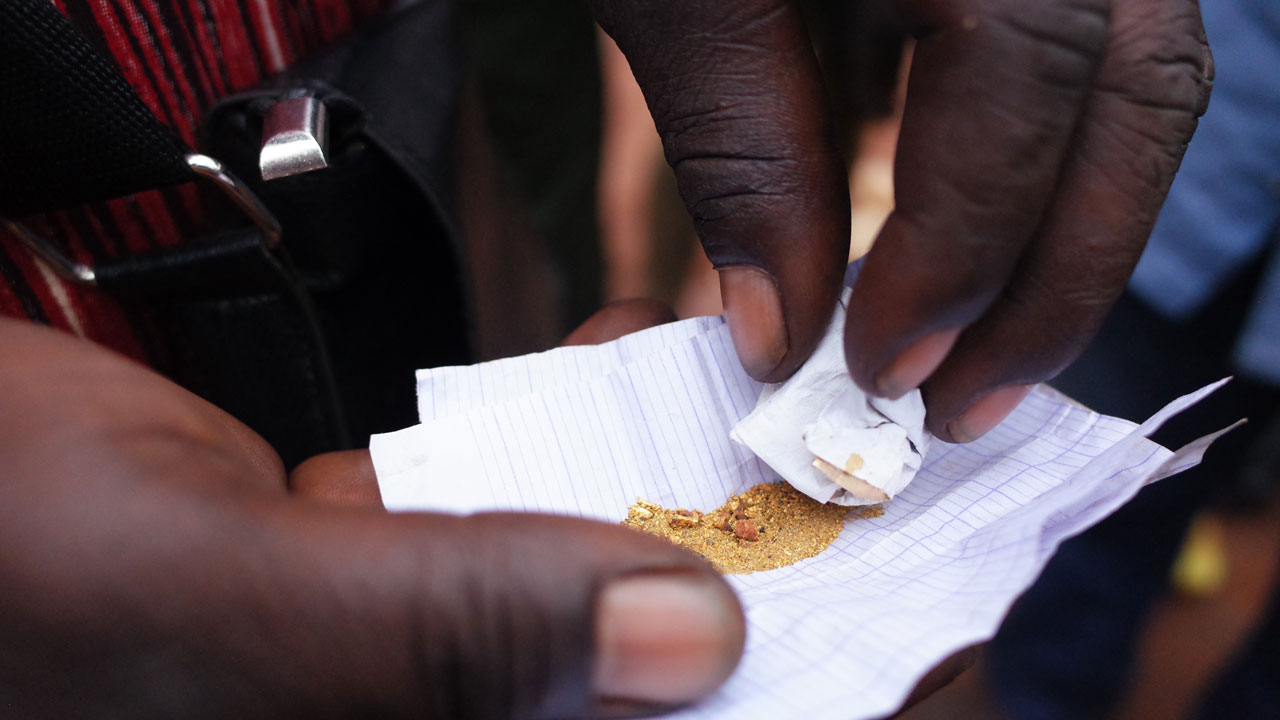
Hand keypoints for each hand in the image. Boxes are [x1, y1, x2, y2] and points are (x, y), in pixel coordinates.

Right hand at [0, 301, 741, 718]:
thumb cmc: (6, 544)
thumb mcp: (216, 600)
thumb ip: (446, 629)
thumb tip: (690, 642)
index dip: (756, 714)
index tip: (868, 633)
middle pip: (591, 691)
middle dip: (704, 584)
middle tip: (795, 489)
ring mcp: (366, 664)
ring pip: (543, 594)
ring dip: (633, 490)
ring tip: (705, 399)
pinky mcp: (347, 575)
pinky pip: (477, 522)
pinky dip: (539, 442)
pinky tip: (596, 367)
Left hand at [590, 0, 1211, 440]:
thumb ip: (740, 150)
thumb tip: (786, 330)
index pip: (1032, 91)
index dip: (966, 255)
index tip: (880, 371)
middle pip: (1136, 95)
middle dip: (1060, 273)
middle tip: (968, 404)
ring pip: (1128, 77)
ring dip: (1059, 227)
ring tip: (974, 352)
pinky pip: (1065, 43)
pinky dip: (1011, 152)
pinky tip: (940, 234)